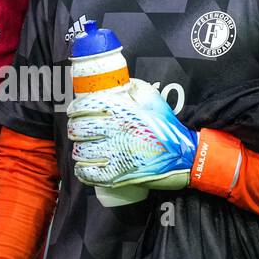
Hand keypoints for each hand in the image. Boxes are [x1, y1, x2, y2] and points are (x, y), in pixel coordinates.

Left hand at [67, 78, 196, 189]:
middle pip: (78, 130)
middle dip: (75, 129)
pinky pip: (88, 173)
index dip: (75, 108)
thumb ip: (135, 88)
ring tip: (83, 150)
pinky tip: (84, 167)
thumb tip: (120, 84)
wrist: (184, 157)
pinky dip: (82, 171)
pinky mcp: (117, 175)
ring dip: (78, 151)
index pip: (85, 106)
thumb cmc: (168, 127)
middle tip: (78, 131)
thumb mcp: (154, 99)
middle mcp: (115, 131)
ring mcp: (115, 154)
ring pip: (81, 152)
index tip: (74, 111)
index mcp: (121, 111)